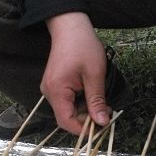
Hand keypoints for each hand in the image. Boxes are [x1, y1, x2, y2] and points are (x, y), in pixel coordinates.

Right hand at [43, 12, 109, 133]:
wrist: (70, 26)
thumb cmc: (82, 45)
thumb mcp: (95, 74)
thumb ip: (97, 101)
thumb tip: (102, 122)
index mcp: (57, 91)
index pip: (66, 121)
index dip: (83, 129)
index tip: (101, 127)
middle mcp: (49, 93)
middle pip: (67, 118)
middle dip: (87, 118)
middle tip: (106, 110)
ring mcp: (51, 90)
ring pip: (69, 110)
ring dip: (86, 110)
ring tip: (101, 100)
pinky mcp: (56, 86)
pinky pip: (68, 102)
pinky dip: (82, 102)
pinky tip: (92, 94)